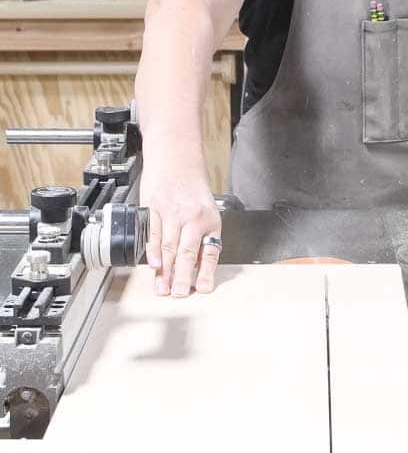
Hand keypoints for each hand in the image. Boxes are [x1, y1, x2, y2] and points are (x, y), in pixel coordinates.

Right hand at [141, 160, 221, 296]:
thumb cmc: (192, 186)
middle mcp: (194, 217)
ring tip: (163, 288)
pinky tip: (154, 265)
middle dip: (183, 276)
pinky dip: (153, 251)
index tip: (203, 288)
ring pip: (169, 247)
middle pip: (188, 252)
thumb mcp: (206, 210)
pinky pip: (154, 234)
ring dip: (166, 271)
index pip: (210, 251)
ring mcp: (173, 213)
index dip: (206, 271)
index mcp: (210, 220)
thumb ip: (202, 236)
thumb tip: (199, 265)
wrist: (176, 158)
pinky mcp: (155, 208)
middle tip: (180, 293)